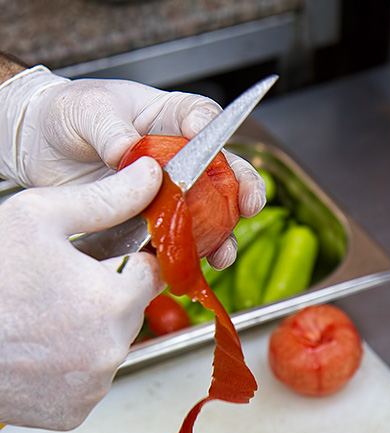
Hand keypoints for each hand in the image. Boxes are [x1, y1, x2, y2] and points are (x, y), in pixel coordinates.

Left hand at [0, 66, 265, 268]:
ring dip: (219, 234)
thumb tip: (126, 152)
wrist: (40, 148)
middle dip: (240, 187)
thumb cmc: (68, 116)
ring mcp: (163, 193)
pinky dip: (184, 256)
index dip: (209, 127)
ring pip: (204, 213)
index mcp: (165, 117)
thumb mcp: (86, 110)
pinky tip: (189, 266)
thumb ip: (110, 128)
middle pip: (220, 170)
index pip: (199, 116)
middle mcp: (174, 156)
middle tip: (249, 203)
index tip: (205, 136)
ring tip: (224, 252)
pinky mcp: (148, 222)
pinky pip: (173, 239)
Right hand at [0, 158, 163, 429]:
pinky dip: (72, 365)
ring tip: (44, 316)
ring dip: (89, 330)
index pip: (152, 273)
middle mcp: (111, 351)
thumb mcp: (40, 218)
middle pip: (130, 311)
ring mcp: (92, 387)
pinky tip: (40, 348)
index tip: (108, 259)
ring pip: (109, 346)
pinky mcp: (72, 413)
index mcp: (112, 301)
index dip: (130, 261)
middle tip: (62, 285)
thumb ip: (105, 199)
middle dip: (106, 295)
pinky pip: (87, 380)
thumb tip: (149, 175)